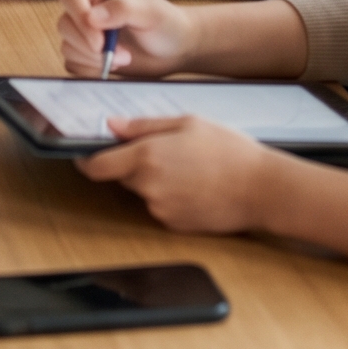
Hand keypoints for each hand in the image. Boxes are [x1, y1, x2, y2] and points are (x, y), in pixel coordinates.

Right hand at [57, 0, 198, 77]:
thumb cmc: (167, 23)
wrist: (176, 49)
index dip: (79, 17)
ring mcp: (85, 29)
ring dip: (93, 58)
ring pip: (67, 45)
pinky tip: (114, 66)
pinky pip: (73, 63)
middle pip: (65, 23)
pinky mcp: (86, 52)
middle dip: (88, 44)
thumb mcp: (150, 12)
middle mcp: (87, 4)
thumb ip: (122, 9)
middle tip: (118, 54)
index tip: (99, 40)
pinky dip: (91, 69)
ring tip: (124, 59)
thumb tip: (91, 17)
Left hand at [78, 115, 273, 232]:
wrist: (262, 189)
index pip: (97, 166)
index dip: (87, 160)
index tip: (85, 154)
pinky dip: (170, 197)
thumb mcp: (187, 123)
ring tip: (189, 167)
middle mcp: (148, 187)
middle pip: (122, 176)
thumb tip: (112, 126)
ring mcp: (161, 210)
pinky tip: (196, 185)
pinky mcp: (175, 226)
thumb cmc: (230, 150)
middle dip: (133, 164)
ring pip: (144, 192)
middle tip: (164, 150)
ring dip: (155, 180)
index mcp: (147, 156)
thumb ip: (143, 126)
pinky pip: (161, 207)